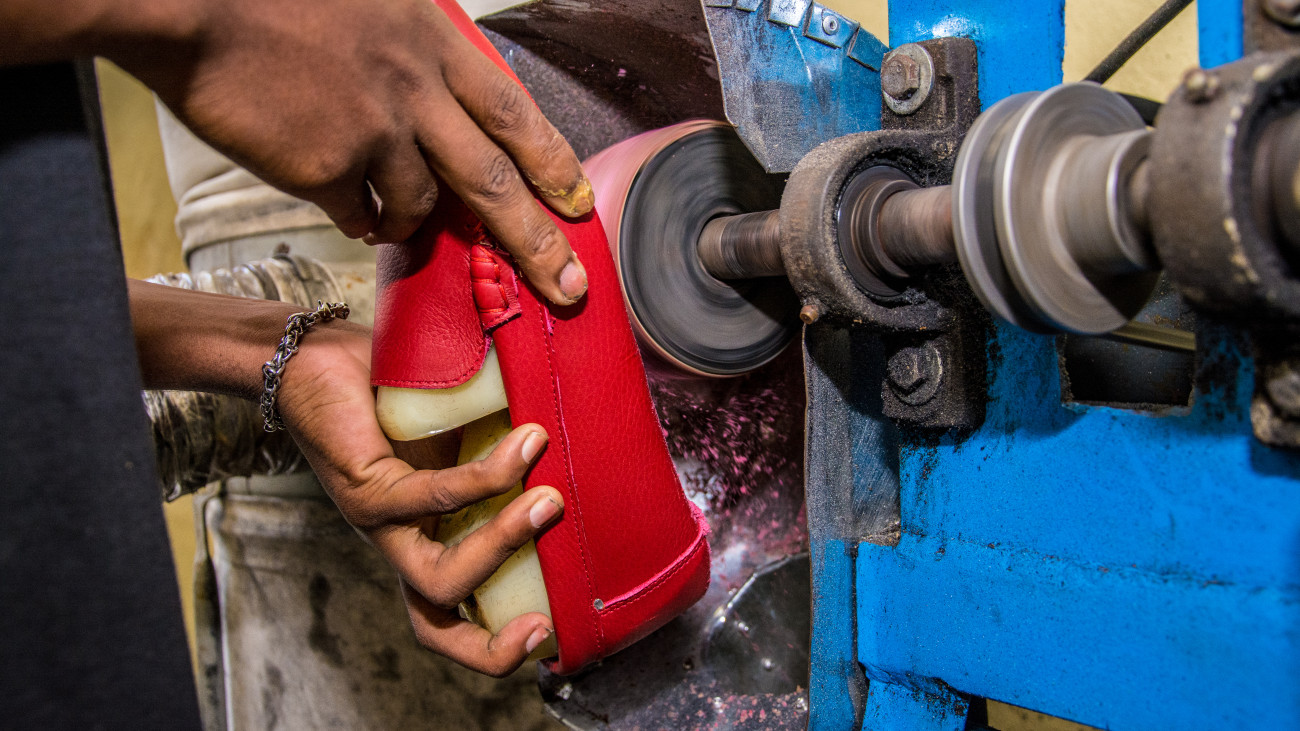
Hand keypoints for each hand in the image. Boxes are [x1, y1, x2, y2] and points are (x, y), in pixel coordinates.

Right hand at [86, 0, 591, 304]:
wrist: (195, 3)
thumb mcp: (371, 10)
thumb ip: (410, 55)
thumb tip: (434, 101)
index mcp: (430, 45)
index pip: (512, 113)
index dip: (552, 162)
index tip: (579, 203)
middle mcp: (415, 89)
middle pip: (494, 180)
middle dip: (537, 241)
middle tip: (567, 284)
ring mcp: (375, 131)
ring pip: (421, 204)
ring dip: (416, 224)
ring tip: (400, 226)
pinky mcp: (328, 167)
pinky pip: (360, 215)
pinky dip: (362, 222)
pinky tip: (351, 215)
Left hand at [276, 318, 564, 675]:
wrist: (317, 358)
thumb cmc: (394, 396)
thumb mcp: (470, 429)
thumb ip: (516, 440)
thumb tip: (585, 431)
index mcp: (426, 541)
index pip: (451, 621)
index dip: (493, 648)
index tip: (548, 633)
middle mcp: (400, 542)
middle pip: (434, 626)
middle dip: (493, 643)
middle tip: (548, 618)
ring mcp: (378, 522)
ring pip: (437, 577)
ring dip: (503, 544)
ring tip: (550, 501)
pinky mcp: (365, 488)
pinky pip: (431, 499)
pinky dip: (484, 480)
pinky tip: (523, 446)